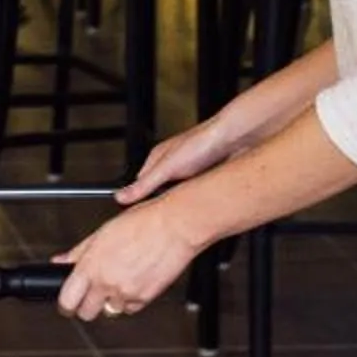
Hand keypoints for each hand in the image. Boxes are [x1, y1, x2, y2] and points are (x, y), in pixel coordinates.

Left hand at [53, 201, 206, 322]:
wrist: (175, 227)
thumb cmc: (142, 223)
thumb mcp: (102, 232)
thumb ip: (78, 252)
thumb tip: (61, 262)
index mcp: (92, 265)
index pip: (67, 300)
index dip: (65, 304)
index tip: (67, 303)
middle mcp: (107, 282)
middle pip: (87, 313)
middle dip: (87, 305)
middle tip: (91, 293)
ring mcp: (126, 293)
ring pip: (110, 311)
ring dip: (111, 301)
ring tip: (118, 279)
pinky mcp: (145, 299)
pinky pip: (131, 308)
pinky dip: (130, 300)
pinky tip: (134, 280)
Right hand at [113, 117, 231, 208]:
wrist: (234, 139)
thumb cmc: (201, 144)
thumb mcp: (167, 168)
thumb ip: (144, 185)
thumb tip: (121, 196)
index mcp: (158, 158)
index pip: (141, 183)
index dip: (141, 200)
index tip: (139, 215)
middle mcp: (173, 163)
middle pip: (160, 190)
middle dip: (162, 202)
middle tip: (163, 217)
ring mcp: (189, 169)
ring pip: (179, 192)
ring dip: (181, 200)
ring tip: (183, 211)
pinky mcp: (205, 174)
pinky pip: (196, 192)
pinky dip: (196, 198)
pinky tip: (200, 204)